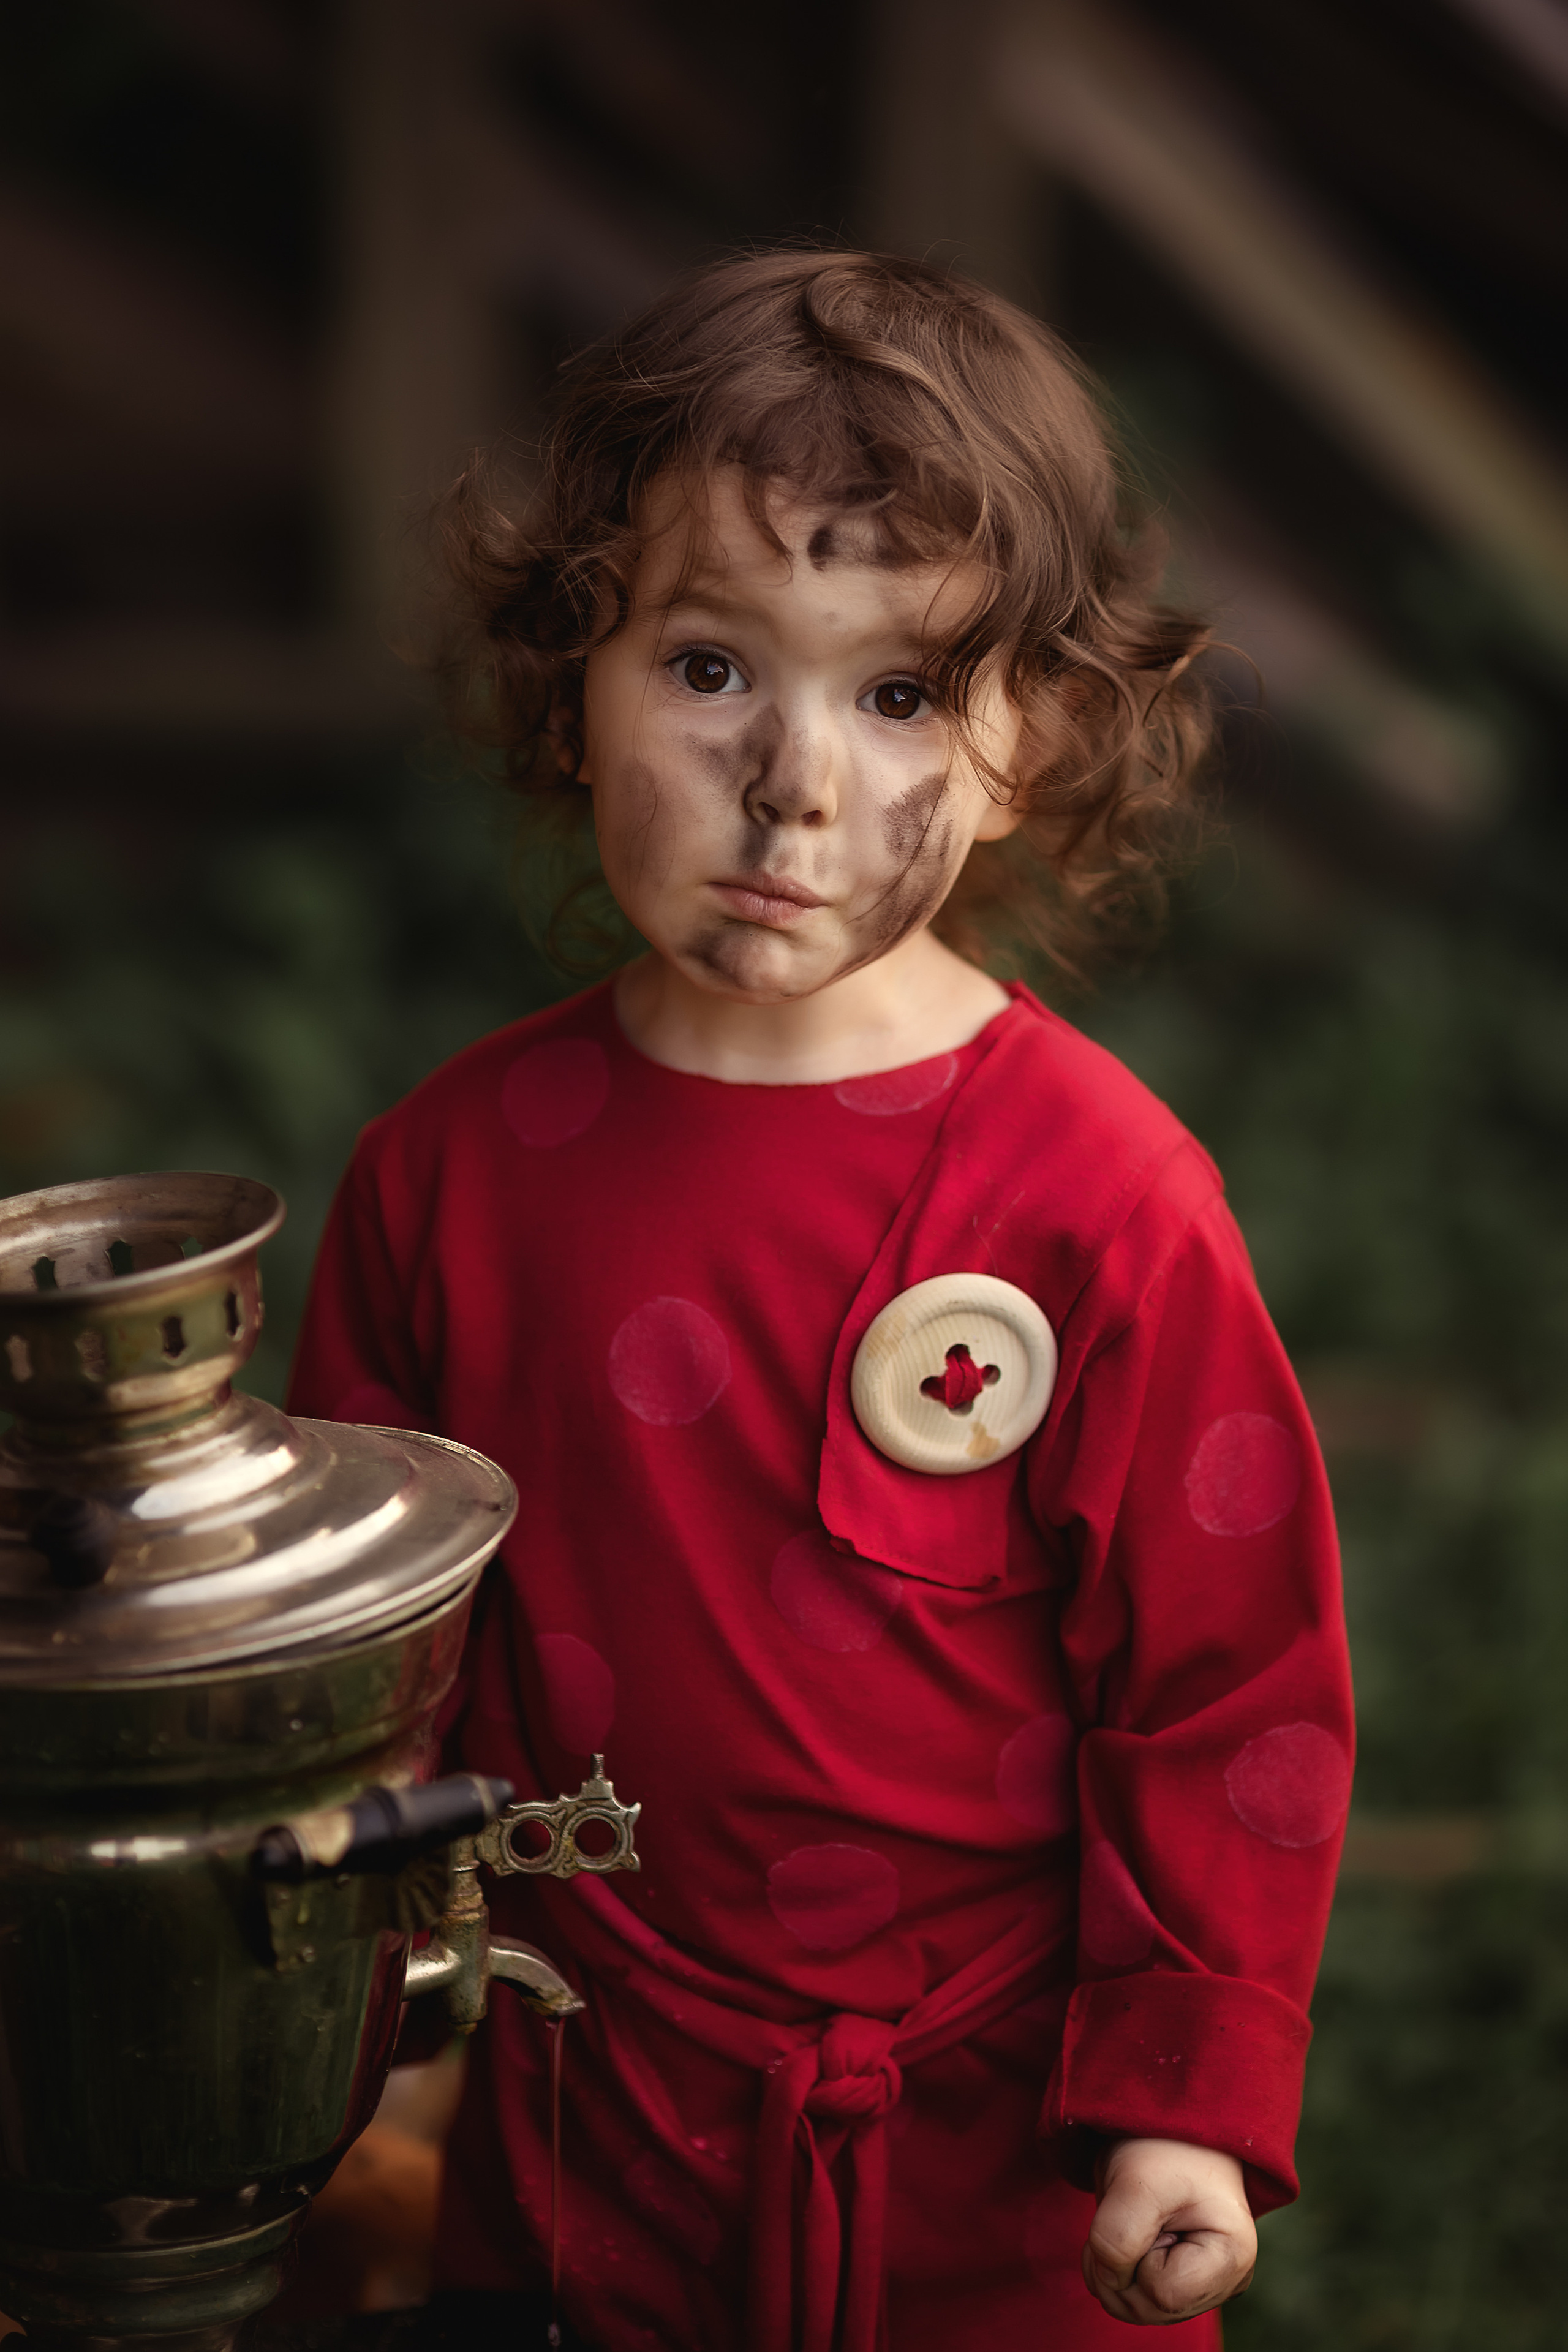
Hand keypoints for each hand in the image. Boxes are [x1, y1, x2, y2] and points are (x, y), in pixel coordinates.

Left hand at [1082, 2137, 1256, 2323]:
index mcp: (1233, 2255)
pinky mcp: (1185, 2279)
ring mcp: (1207, 2282)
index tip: (1143, 2211)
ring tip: (1127, 2220)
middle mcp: (1228, 2279)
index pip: (1163, 2296)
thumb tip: (1110, 2282)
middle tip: (1124, 2214)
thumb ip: (1116, 2238)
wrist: (1168, 2121)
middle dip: (1117, 2270)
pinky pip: (1137, 2298)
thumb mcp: (1135, 2183)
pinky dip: (1117, 2271)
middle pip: (1150, 2310)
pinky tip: (1128, 2234)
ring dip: (1113, 2269)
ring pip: (1139, 2308)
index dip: (1133, 2259)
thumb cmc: (1162, 2145)